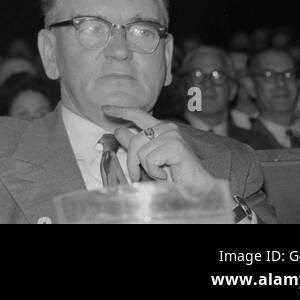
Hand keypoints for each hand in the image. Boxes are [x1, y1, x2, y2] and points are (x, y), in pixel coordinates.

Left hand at [101, 105, 216, 190]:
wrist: (194, 190)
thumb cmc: (173, 177)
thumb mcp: (148, 160)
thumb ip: (134, 145)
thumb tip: (118, 130)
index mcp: (160, 129)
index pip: (137, 114)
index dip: (120, 110)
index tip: (104, 108)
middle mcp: (166, 128)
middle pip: (134, 140)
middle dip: (131, 162)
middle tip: (137, 176)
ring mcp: (172, 135)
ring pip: (140, 151)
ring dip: (145, 169)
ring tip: (159, 175)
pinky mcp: (175, 145)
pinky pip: (149, 159)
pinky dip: (154, 172)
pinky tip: (166, 175)